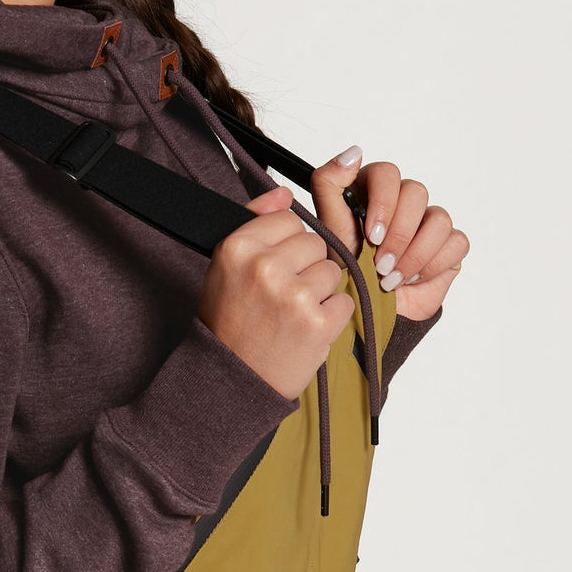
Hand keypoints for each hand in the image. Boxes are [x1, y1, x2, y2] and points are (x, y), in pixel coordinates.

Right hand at [198, 186, 354, 399]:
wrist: (231, 379)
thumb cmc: (229, 321)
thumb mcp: (227, 265)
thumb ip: (255, 221)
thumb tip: (284, 193)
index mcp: (237, 247)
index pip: (288, 219)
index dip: (285, 245)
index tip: (272, 268)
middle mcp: (264, 266)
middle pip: (315, 243)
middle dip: (306, 267)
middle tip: (283, 295)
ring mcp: (293, 295)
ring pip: (333, 271)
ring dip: (321, 292)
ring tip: (294, 313)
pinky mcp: (318, 323)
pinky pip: (344, 301)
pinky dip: (332, 317)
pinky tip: (306, 329)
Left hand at [311, 147, 468, 321]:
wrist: (367, 308)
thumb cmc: (346, 266)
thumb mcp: (328, 225)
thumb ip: (328, 183)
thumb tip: (353, 153)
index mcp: (373, 189)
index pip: (387, 173)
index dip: (384, 202)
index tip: (371, 235)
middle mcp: (403, 200)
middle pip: (416, 192)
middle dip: (398, 234)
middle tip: (380, 264)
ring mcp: (428, 221)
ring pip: (439, 218)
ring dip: (414, 254)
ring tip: (391, 277)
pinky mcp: (448, 244)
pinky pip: (456, 242)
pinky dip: (432, 265)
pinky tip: (411, 278)